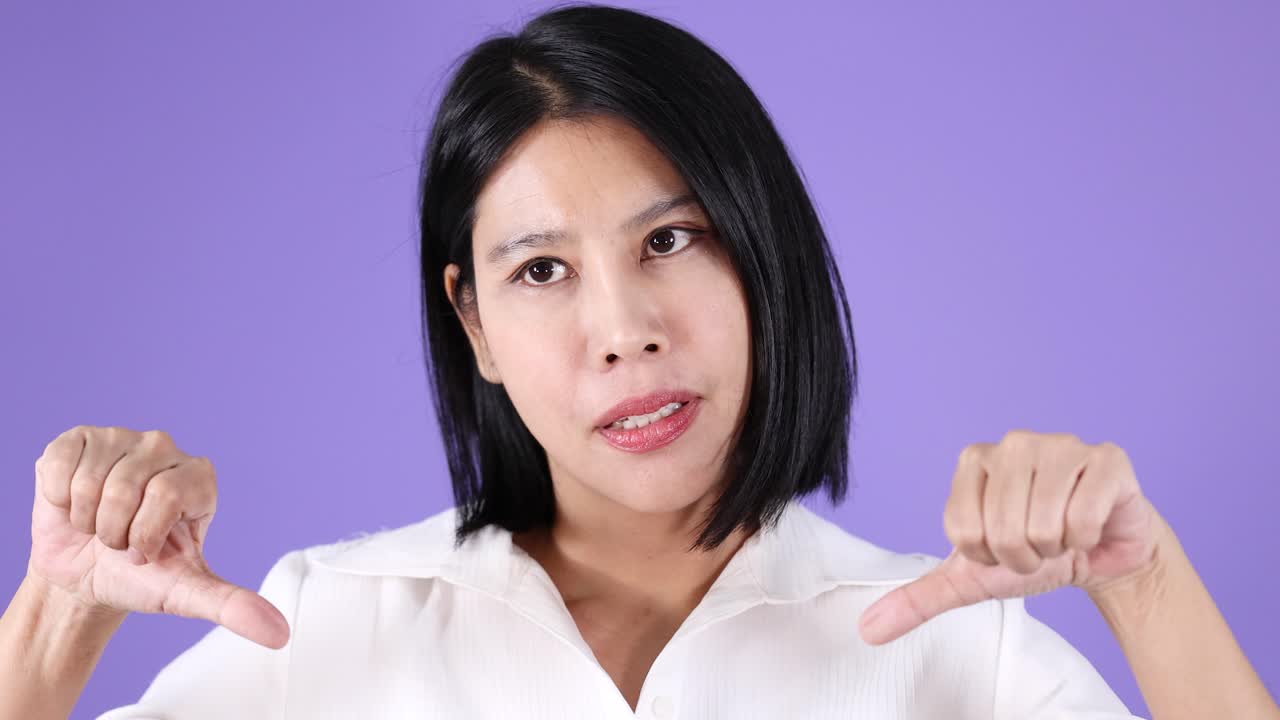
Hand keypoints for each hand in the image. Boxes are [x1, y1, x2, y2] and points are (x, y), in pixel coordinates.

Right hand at [26, 425, 289, 648]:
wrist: (85, 576)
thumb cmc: (140, 577)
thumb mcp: (185, 593)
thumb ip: (232, 606)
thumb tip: (279, 633)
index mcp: (199, 477)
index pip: (165, 495)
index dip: (144, 534)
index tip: (146, 551)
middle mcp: (164, 450)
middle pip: (126, 488)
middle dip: (113, 530)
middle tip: (118, 540)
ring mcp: (121, 439)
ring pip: (91, 480)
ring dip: (85, 518)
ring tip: (96, 524)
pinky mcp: (79, 440)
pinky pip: (60, 465)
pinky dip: (59, 497)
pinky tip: (72, 505)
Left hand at [858, 430, 1159, 645]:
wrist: (1102, 553)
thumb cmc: (1034, 551)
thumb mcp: (971, 577)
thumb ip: (919, 598)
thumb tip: (868, 629)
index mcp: (972, 460)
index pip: (963, 530)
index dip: (989, 556)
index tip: (1006, 546)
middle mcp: (1012, 444)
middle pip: (1003, 529)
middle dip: (1024, 556)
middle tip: (1039, 544)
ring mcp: (1060, 444)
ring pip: (1042, 526)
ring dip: (1056, 548)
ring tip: (1063, 535)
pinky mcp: (1105, 458)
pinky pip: (1083, 517)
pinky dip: (1087, 539)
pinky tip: (1089, 527)